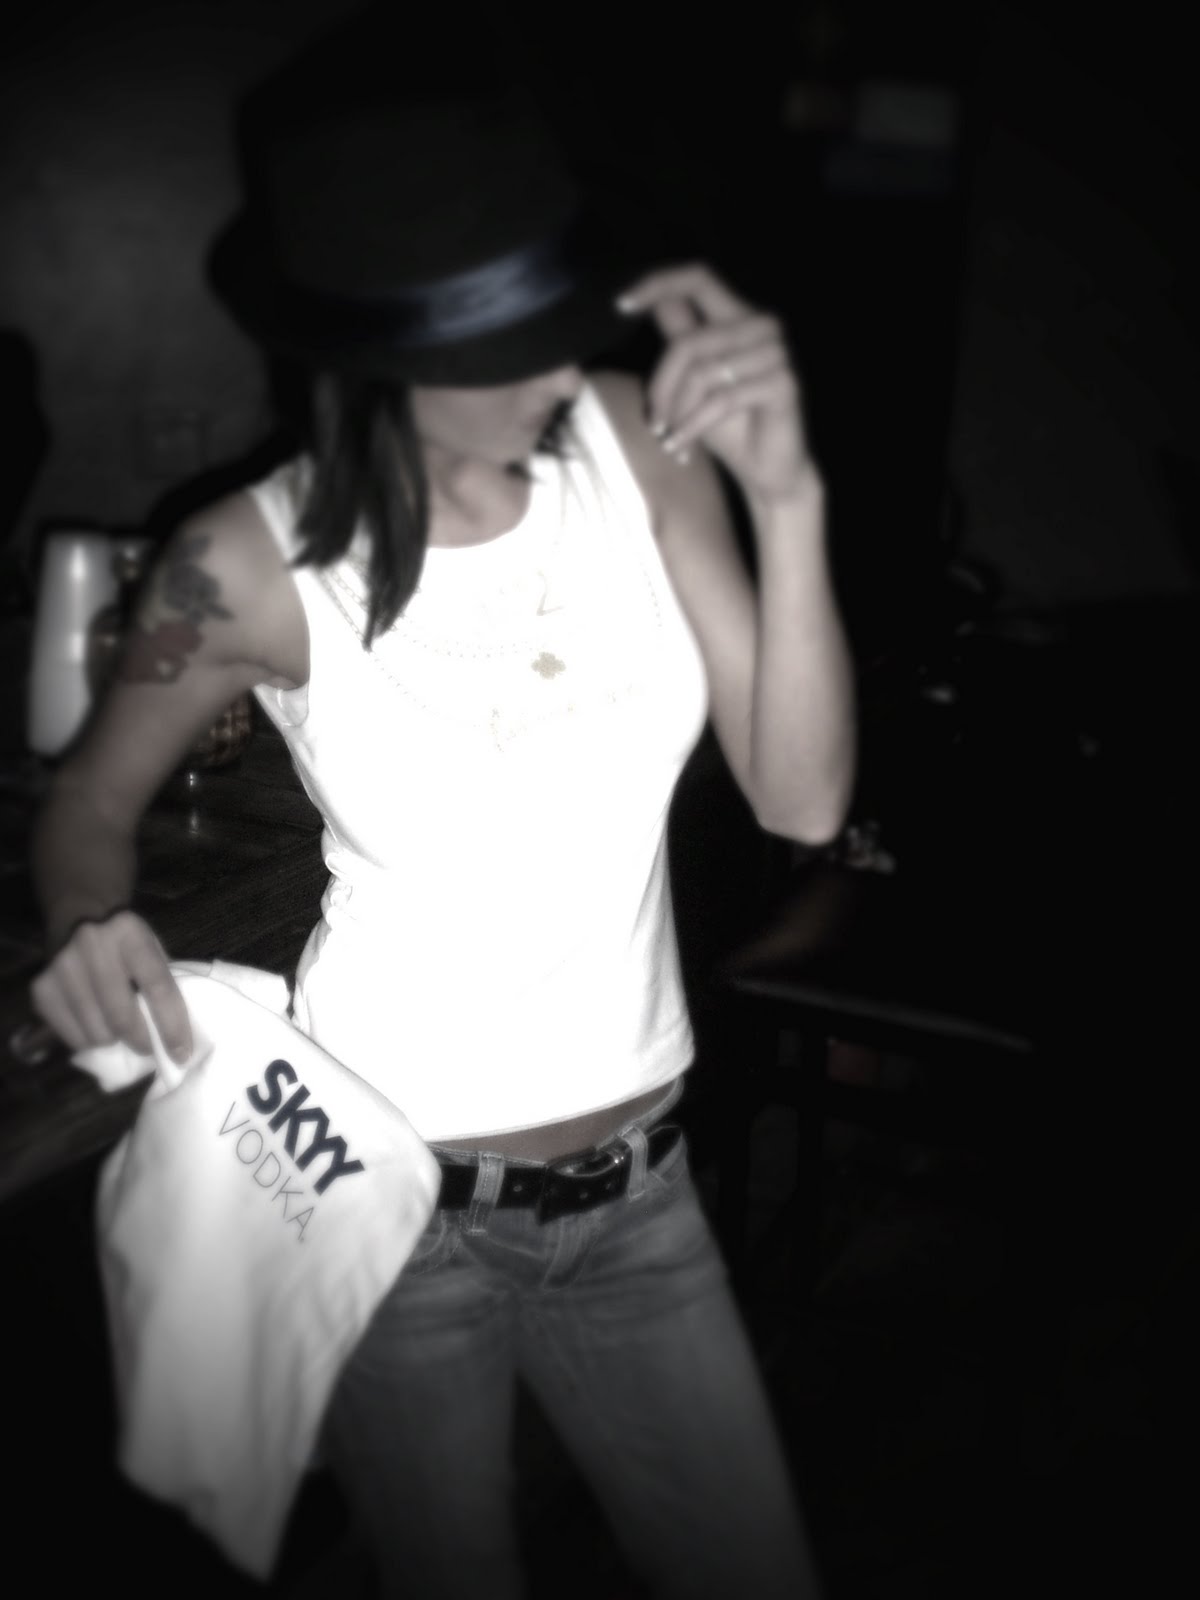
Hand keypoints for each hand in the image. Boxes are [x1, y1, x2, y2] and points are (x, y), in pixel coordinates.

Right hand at [30, 910, 191, 1062]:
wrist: (79, 920)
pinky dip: (90, 1042)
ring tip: (120, 1031)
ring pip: (97, 1032)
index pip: (157, 986)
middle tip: (149, 1048)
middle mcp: (92, 944)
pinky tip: (96, 1026)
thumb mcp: (152, 950)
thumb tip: (175, 1042)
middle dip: (141, 1042)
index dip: (172, 1026)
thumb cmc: (126, 946)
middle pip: (122, 1016)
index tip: (181, 1054)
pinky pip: (72, 1037)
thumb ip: (162, 986)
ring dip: (115, 1042)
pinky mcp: (41, 989)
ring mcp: (62, 966)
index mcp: (129, 931)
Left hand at [617, 262, 813, 503]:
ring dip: (677, 414)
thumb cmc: (729, 426)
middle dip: (661, 387)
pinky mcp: (783, 383)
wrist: (767, 470)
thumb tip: (652, 302)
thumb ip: (680, 339)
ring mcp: (776, 353)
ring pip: (701, 373)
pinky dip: (693, 427)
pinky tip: (681, 448)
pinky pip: (721, 400)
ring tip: (669, 441)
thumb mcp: (694, 379)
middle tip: (653, 424)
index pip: (697, 278)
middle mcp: (761, 326)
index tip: (621, 304)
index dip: (659, 283)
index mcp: (738, 316)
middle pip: (688, 342)